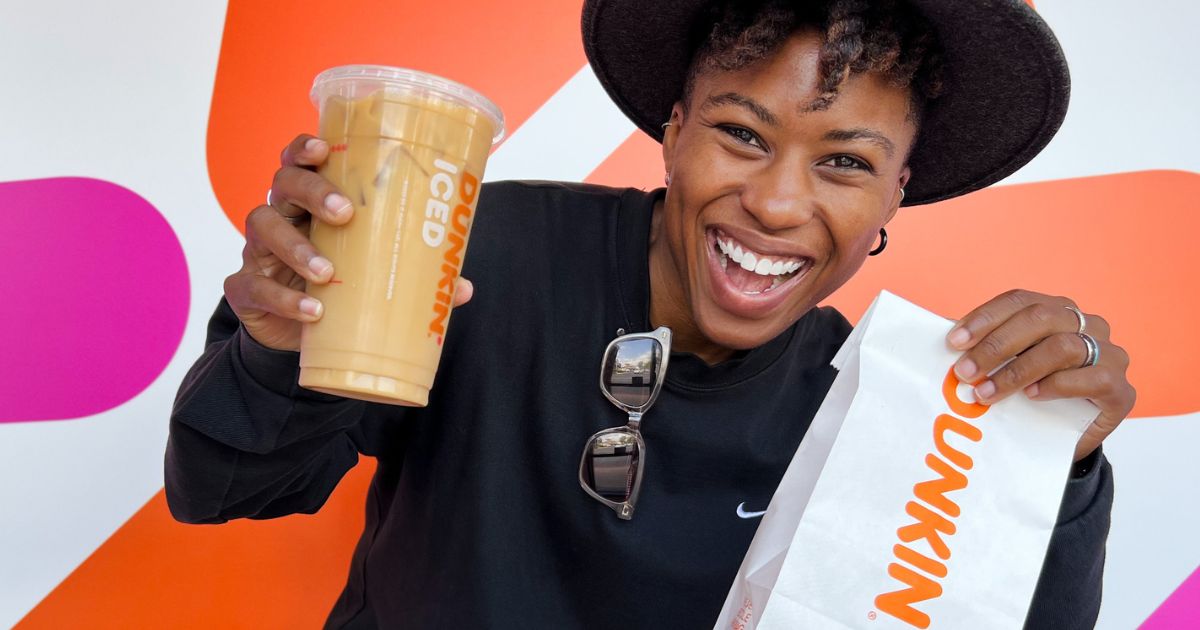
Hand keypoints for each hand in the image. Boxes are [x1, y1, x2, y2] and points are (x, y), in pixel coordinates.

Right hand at [223, 134, 473, 350]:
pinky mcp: (245, 289)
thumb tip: (462, 288)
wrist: (297, 336)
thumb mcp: (373, 275)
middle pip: (283, 183)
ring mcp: (257, 252)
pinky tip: (313, 311)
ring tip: (328, 273)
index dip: (305, 148)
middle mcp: (280, 217)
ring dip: (296, 247)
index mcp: (310, 203)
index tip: (323, 147)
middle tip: (344, 213)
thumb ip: (414, 275)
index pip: (300, 161)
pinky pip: (254, 286)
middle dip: (311, 191)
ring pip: (263, 226)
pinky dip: (283, 299)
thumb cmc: (338, 288)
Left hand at [945, 289, 1134, 461]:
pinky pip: (1092, 377)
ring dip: (1017, 370)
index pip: (1018, 300)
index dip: (984, 318)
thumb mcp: (1007, 367)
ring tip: (987, 393)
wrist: (1064, 438)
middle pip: (1039, 318)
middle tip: (965, 372)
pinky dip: (1057, 385)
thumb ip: (985, 350)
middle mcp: (1088, 324)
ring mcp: (1110, 353)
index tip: (954, 342)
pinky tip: (1032, 396)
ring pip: (1063, 347)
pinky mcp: (1121, 389)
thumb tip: (945, 341)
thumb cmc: (1032, 393)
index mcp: (1057, 310)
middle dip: (996, 345)